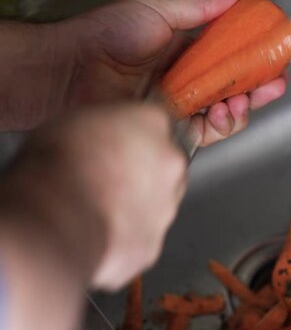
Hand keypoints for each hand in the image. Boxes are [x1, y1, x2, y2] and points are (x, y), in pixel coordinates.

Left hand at [0, 0, 285, 144]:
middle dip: (258, 88)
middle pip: (234, 88)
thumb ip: (200, 7)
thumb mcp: (156, 11)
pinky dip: (220, 126)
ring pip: (224, 113)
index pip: (232, 56)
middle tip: (274, 85)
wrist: (68, 72)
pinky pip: (204, 133)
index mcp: (187, 50)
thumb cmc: (104, 36)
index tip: (275, 57)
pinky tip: (224, 114)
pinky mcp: (169, 129)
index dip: (256, 58)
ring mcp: (179, 105)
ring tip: (242, 100)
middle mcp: (187, 79)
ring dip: (241, 108)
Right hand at [2, 103, 186, 289]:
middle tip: (108, 175)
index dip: (136, 130)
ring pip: (159, 200)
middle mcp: (169, 161)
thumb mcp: (71, 120)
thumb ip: (105, 121)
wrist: (52, 223)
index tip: (122, 138)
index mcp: (151, 122)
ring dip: (137, 201)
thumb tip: (103, 129)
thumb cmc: (53, 171)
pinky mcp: (154, 241)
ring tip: (98, 205)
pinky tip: (100, 230)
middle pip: (166, 161)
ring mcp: (167, 204)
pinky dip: (126, 234)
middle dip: (144, 167)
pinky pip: (143, 235)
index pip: (157, 119)